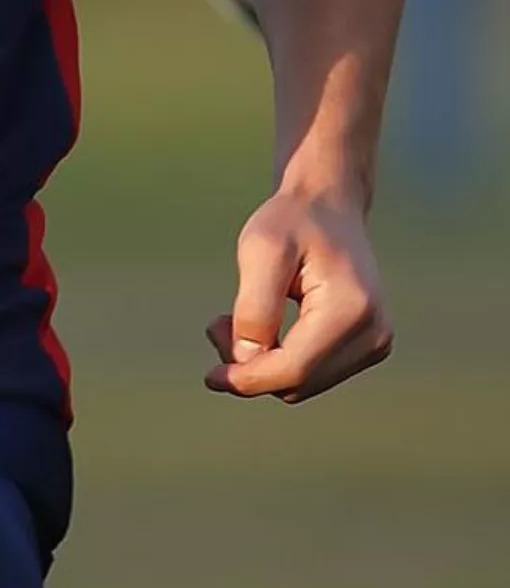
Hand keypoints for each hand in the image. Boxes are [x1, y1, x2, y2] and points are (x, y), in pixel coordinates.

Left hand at [205, 192, 393, 403]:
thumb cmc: (293, 220)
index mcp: (352, 308)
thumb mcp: (261, 249)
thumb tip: (246, 361)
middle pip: (298, 382)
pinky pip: (313, 374)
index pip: (293, 368)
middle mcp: (374, 333)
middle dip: (251, 366)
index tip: (211, 377)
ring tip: (233, 321)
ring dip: (263, 364)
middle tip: (217, 325)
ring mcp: (376, 342)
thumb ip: (254, 307)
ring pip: (304, 383)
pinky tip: (263, 329)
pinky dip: (281, 360)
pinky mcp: (368, 346)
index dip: (248, 379)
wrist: (329, 205)